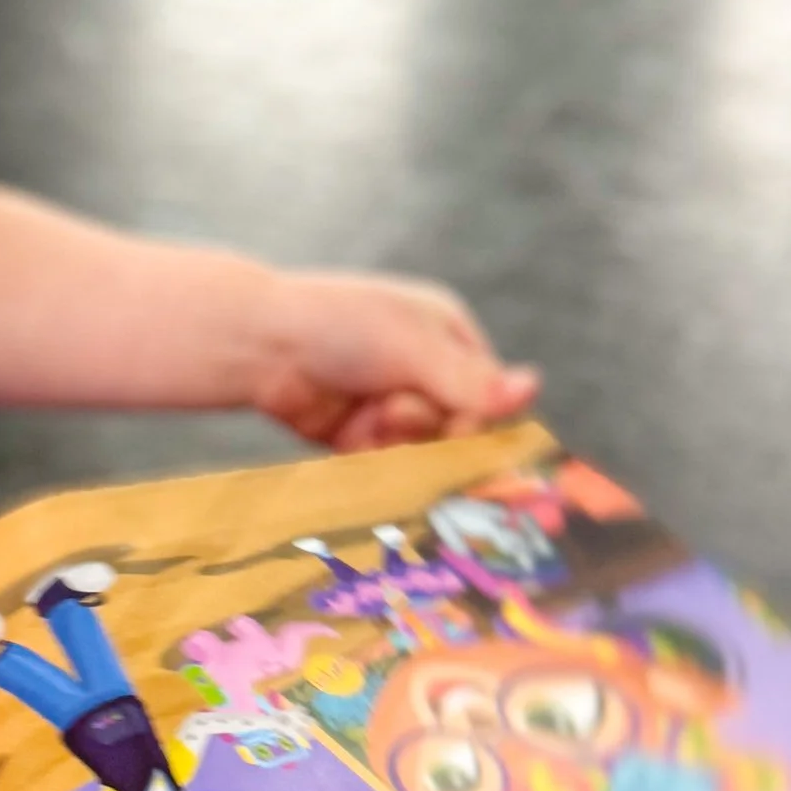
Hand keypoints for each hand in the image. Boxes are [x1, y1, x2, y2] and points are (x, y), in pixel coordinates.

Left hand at [246, 267, 538, 454]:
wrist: (258, 346)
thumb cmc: (339, 327)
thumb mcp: (411, 348)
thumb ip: (469, 381)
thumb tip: (532, 388)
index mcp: (449, 335)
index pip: (489, 393)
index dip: (474, 416)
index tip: (454, 424)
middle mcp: (425, 370)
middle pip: (458, 428)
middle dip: (427, 427)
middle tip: (390, 410)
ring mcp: (391, 404)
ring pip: (423, 450)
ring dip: (397, 440)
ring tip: (367, 417)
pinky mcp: (359, 435)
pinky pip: (386, 462)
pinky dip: (375, 457)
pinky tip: (355, 438)